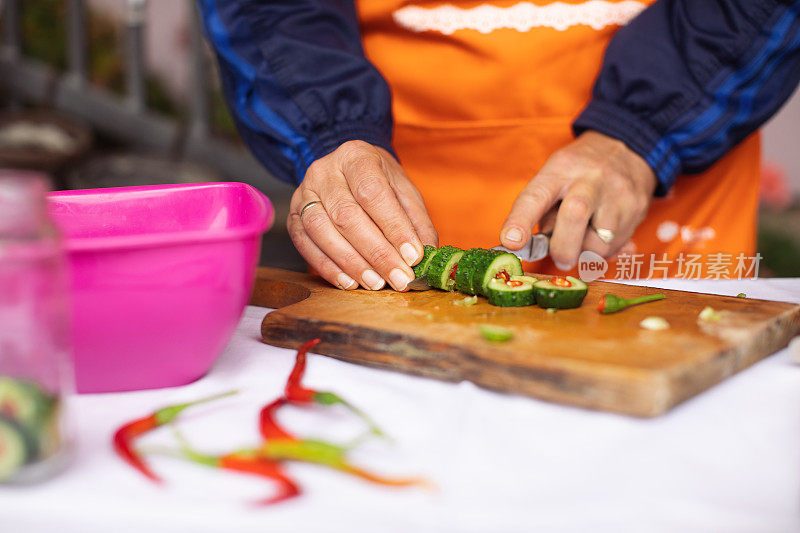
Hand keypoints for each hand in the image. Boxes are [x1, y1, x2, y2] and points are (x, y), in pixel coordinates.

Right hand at [288, 140, 437, 290]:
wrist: (347, 173)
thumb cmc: (378, 183)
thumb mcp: (403, 191)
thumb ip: (416, 221)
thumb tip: (425, 253)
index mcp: (356, 156)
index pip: (373, 192)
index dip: (393, 227)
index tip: (412, 255)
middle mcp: (324, 171)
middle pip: (347, 215)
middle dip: (376, 253)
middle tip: (398, 278)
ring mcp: (303, 193)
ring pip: (322, 231)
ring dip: (351, 263)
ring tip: (376, 283)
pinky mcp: (293, 216)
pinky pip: (305, 245)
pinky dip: (328, 267)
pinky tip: (350, 282)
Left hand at [500, 131, 656, 269]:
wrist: (629, 148)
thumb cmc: (579, 173)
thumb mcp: (555, 178)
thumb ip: (543, 212)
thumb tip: (533, 249)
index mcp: (559, 170)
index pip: (536, 196)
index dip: (520, 221)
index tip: (511, 243)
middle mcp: (590, 178)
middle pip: (575, 215)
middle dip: (563, 248)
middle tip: (560, 258)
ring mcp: (618, 192)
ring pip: (599, 242)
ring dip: (586, 251)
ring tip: (585, 235)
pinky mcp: (638, 207)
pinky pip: (617, 246)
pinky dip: (605, 250)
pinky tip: (603, 232)